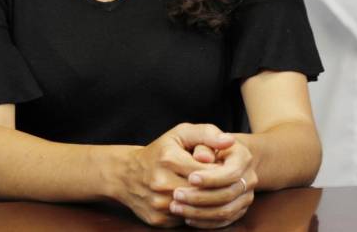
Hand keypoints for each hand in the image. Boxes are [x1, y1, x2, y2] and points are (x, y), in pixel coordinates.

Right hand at [117, 123, 234, 226]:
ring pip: (197, 209)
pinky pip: (186, 220)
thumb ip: (207, 134)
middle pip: (204, 192)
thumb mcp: (180, 134)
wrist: (126, 174)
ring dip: (207, 203)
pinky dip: (195, 214)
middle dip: (217, 188)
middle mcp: (161, 182)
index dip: (221, 171)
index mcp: (169, 159)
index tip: (224, 168)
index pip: (209, 171)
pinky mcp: (157, 219)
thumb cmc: (160, 151)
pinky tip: (197, 204)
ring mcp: (158, 203)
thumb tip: (230, 142)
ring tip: (212, 193)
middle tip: (224, 183)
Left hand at [169, 138, 257, 228]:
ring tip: (176, 207)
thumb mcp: (203, 134)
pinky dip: (205, 222)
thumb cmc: (208, 143)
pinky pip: (224, 222)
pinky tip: (187, 218)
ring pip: (226, 211)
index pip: (230, 173)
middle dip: (200, 197)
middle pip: (227, 194)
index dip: (210, 178)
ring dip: (199, 212)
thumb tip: (201, 157)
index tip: (190, 178)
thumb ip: (203, 138)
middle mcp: (249, 178)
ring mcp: (246, 196)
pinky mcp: (239, 209)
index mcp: (243, 157)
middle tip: (176, 195)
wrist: (224, 156)